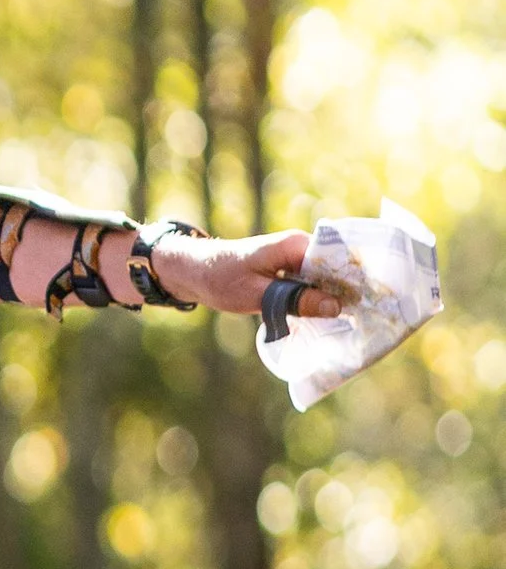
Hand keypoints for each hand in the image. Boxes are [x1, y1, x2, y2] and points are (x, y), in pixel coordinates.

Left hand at [148, 226, 353, 320]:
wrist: (193, 273)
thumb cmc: (220, 279)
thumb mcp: (257, 295)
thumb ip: (295, 300)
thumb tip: (336, 307)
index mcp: (296, 245)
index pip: (339, 259)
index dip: (357, 280)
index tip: (374, 303)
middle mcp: (300, 248)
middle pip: (337, 270)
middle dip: (351, 292)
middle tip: (371, 320)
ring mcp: (296, 259)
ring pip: (326, 280)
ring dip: (336, 300)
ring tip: (358, 324)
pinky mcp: (289, 272)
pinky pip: (313, 286)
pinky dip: (320, 301)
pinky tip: (332, 322)